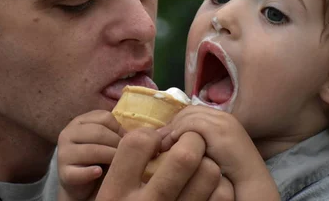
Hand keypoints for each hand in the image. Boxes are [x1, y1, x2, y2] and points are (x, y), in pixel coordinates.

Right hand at [57, 110, 123, 200]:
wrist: (82, 185)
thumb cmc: (99, 159)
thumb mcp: (107, 141)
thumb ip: (117, 132)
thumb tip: (141, 132)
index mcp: (80, 121)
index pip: (104, 117)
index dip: (120, 129)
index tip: (127, 141)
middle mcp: (68, 133)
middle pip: (99, 132)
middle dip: (117, 143)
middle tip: (127, 154)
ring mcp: (63, 153)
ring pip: (92, 150)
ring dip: (110, 157)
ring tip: (119, 164)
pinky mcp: (63, 173)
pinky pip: (79, 172)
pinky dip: (90, 173)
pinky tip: (99, 172)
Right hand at [96, 128, 233, 200]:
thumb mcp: (107, 199)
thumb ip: (123, 171)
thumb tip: (154, 135)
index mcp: (115, 194)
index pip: (137, 142)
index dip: (151, 135)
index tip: (156, 143)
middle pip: (184, 155)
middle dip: (191, 140)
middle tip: (189, 145)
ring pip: (209, 172)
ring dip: (208, 164)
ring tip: (200, 170)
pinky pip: (221, 197)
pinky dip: (220, 188)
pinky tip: (209, 191)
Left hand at [166, 105, 279, 200]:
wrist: (249, 181)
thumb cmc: (229, 171)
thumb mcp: (209, 151)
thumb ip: (197, 141)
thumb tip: (170, 140)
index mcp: (221, 118)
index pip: (192, 111)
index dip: (177, 122)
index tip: (165, 138)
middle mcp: (222, 116)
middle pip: (189, 111)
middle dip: (173, 124)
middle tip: (161, 141)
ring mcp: (221, 121)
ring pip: (188, 116)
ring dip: (173, 130)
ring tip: (163, 146)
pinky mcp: (218, 130)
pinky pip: (191, 124)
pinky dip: (178, 133)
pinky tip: (172, 147)